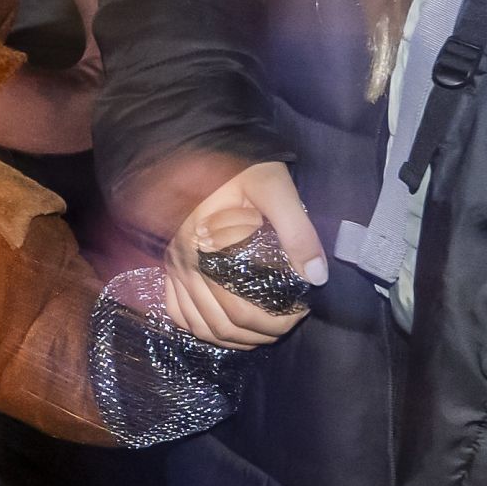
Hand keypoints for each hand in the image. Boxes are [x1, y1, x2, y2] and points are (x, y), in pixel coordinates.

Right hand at [152, 158, 322, 346]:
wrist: (199, 147)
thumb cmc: (240, 168)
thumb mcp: (276, 188)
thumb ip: (297, 230)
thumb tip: (316, 276)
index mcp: (209, 248)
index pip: (241, 308)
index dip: (275, 322)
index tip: (301, 311)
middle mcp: (186, 264)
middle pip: (222, 323)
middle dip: (261, 334)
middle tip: (289, 322)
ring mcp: (174, 268)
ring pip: (200, 326)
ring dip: (234, 338)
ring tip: (264, 331)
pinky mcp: (170, 267)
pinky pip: (178, 313)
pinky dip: (201, 330)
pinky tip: (225, 328)